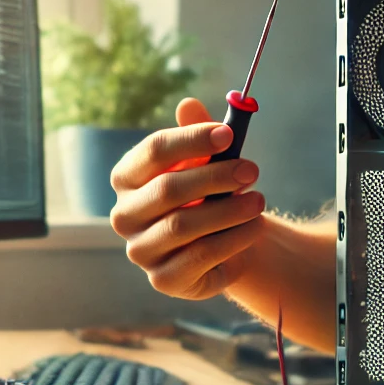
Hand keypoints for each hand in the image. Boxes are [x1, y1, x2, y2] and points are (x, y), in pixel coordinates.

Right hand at [110, 98, 265, 299]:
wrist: (224, 243)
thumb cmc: (209, 194)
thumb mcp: (207, 162)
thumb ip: (199, 136)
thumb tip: (189, 104)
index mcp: (128, 178)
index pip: (154, 151)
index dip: (192, 139)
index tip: (229, 134)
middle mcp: (124, 215)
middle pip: (168, 189)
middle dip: (215, 177)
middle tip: (252, 170)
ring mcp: (140, 251)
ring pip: (184, 226)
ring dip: (229, 211)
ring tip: (259, 202)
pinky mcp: (163, 280)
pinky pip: (200, 257)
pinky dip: (232, 241)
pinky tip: (254, 229)